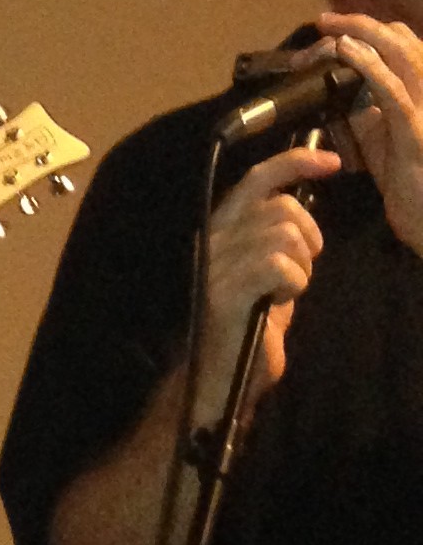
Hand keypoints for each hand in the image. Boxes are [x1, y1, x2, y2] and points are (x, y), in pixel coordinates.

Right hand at [192, 141, 337, 422]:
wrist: (219, 381)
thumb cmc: (246, 329)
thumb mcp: (266, 274)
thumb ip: (276, 240)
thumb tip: (301, 209)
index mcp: (220, 231)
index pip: (256, 180)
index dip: (295, 163)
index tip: (332, 163)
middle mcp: (213, 240)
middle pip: (281, 208)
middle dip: (309, 236)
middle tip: (304, 268)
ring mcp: (216, 265)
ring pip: (283, 234)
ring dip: (301, 264)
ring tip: (287, 291)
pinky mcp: (226, 291)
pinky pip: (277, 264)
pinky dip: (293, 283)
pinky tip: (279, 302)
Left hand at [316, 11, 422, 258]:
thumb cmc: (406, 180)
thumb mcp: (379, 137)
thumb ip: (364, 109)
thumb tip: (334, 87)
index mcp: (422, 91)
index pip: (404, 44)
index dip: (370, 32)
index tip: (334, 32)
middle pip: (403, 39)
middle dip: (362, 25)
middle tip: (326, 21)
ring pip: (402, 53)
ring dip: (363, 34)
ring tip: (332, 27)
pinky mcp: (415, 131)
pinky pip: (392, 90)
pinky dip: (369, 66)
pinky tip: (346, 51)